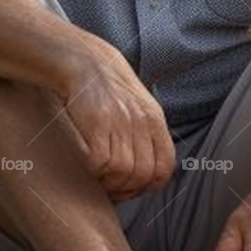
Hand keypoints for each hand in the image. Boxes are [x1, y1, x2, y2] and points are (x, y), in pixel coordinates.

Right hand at [53, 34, 175, 199]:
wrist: (86, 62)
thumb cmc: (109, 89)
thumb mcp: (139, 107)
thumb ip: (148, 136)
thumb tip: (149, 172)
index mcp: (155, 121)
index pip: (164, 167)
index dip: (149, 184)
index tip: (132, 186)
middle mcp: (141, 122)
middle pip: (143, 174)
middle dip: (127, 189)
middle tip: (111, 187)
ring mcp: (120, 123)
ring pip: (122, 172)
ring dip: (109, 182)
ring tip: (99, 177)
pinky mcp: (97, 123)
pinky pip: (100, 162)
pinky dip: (94, 171)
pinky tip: (88, 165)